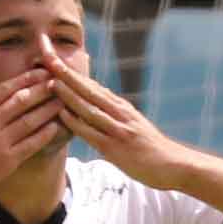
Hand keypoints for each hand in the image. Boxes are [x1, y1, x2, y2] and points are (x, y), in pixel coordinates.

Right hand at [0, 67, 66, 199]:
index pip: (5, 90)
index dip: (24, 79)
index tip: (39, 72)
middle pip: (21, 100)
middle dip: (42, 89)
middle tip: (58, 81)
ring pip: (29, 121)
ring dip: (47, 109)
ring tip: (63, 101)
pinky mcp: (5, 160)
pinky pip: (30, 145)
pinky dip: (43, 135)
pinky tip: (56, 128)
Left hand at [49, 62, 190, 188]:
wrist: (174, 165)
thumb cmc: (152, 149)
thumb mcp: (134, 125)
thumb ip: (115, 114)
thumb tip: (99, 101)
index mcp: (121, 107)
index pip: (92, 86)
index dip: (72, 73)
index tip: (55, 60)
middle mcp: (119, 113)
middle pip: (88, 89)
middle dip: (67, 74)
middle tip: (48, 58)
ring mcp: (118, 129)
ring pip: (89, 107)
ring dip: (69, 94)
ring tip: (51, 81)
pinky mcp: (116, 147)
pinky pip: (92, 132)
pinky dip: (76, 121)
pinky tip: (62, 113)